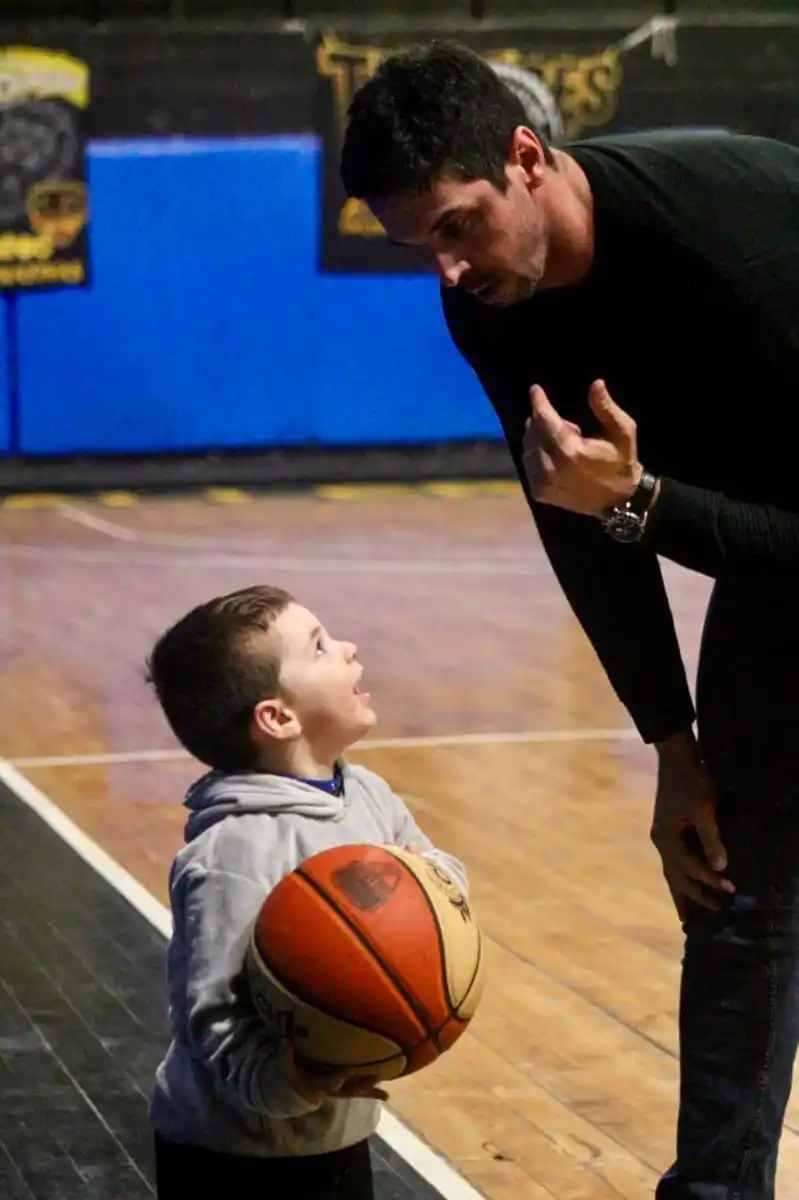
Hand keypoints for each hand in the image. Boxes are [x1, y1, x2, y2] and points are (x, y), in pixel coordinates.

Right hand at [279, 1042, 387, 1103]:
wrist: (292, 1093)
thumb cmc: (291, 1077)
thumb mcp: (285, 1069)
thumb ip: (285, 1057)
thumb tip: (285, 1041)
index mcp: (317, 1085)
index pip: (329, 1082)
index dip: (339, 1077)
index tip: (349, 1069)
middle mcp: (331, 1090)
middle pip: (348, 1089)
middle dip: (362, 1084)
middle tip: (376, 1077)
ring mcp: (338, 1091)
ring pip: (356, 1092)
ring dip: (370, 1090)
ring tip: (385, 1092)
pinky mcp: (343, 1089)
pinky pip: (359, 1092)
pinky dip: (372, 1093)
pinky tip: (386, 1094)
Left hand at [523, 380, 642, 516]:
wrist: (618, 501)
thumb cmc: (621, 462)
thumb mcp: (623, 431)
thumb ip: (606, 407)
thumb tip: (596, 383)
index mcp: (571, 451)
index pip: (545, 419)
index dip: (539, 401)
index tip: (535, 389)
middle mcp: (552, 467)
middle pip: (533, 432)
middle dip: (545, 422)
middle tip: (569, 427)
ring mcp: (543, 482)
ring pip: (528, 448)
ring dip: (539, 438)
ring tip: (563, 442)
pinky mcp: (540, 492)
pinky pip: (528, 465)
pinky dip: (536, 455)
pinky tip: (554, 457)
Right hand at [650, 731, 734, 920]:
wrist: (676, 757)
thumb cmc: (690, 781)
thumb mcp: (703, 809)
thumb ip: (711, 839)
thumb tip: (719, 868)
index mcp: (666, 839)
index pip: (691, 867)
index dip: (710, 880)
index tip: (731, 889)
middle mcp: (660, 841)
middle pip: (675, 877)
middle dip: (692, 897)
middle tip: (713, 913)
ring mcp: (662, 835)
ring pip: (671, 871)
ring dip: (681, 891)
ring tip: (686, 914)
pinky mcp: (667, 829)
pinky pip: (674, 860)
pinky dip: (681, 874)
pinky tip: (686, 878)